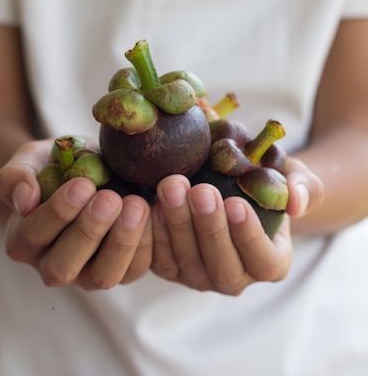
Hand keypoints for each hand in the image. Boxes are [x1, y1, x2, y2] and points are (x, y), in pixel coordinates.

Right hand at [0, 139, 152, 289]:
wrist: (83, 170)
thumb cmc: (51, 166)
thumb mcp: (28, 160)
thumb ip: (15, 177)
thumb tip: (24, 200)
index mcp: (21, 242)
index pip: (33, 235)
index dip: (57, 213)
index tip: (81, 185)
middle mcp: (50, 267)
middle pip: (64, 266)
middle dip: (88, 232)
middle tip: (109, 198)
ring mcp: (86, 276)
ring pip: (103, 276)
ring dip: (121, 243)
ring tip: (136, 205)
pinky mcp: (119, 272)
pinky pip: (135, 270)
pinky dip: (146, 244)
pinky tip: (153, 212)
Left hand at [150, 157, 322, 295]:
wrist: (230, 185)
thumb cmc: (268, 184)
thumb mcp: (293, 178)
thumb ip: (303, 188)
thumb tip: (297, 203)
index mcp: (271, 264)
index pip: (263, 262)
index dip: (249, 237)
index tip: (237, 204)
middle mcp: (234, 279)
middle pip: (222, 267)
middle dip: (210, 228)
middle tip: (202, 191)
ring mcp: (198, 277)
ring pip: (187, 262)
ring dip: (178, 225)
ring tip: (173, 187)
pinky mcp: (169, 268)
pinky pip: (158, 258)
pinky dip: (154, 232)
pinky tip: (152, 203)